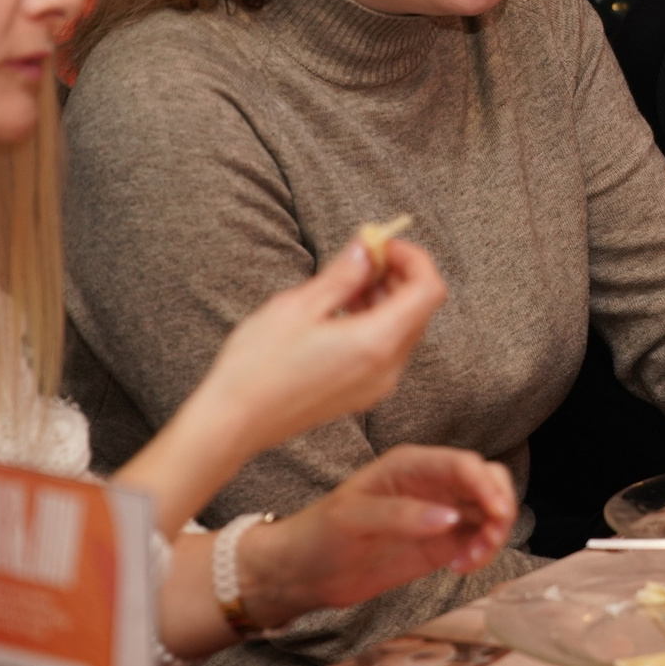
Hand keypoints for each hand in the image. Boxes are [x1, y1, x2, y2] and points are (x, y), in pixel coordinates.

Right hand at [200, 237, 446, 453]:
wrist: (235, 422)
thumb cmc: (258, 364)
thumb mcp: (299, 306)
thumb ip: (343, 274)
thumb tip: (367, 246)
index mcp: (377, 343)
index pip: (429, 290)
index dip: (413, 258)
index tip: (381, 244)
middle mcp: (388, 368)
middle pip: (421, 309)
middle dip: (398, 275)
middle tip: (362, 257)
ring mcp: (378, 385)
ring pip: (406, 328)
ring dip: (386, 298)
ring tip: (346, 283)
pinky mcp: (364, 394)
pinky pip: (388, 349)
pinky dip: (376, 322)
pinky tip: (341, 311)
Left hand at [234, 445, 517, 628]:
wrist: (303, 573)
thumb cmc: (319, 536)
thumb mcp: (352, 520)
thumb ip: (400, 515)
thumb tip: (449, 519)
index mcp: (410, 465)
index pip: (463, 465)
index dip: (486, 485)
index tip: (496, 513)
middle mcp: (431, 484)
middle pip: (487, 481)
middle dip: (500, 506)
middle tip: (490, 537)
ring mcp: (439, 513)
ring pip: (489, 511)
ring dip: (494, 533)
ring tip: (471, 560)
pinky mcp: (440, 543)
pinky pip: (477, 539)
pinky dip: (482, 552)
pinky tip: (462, 567)